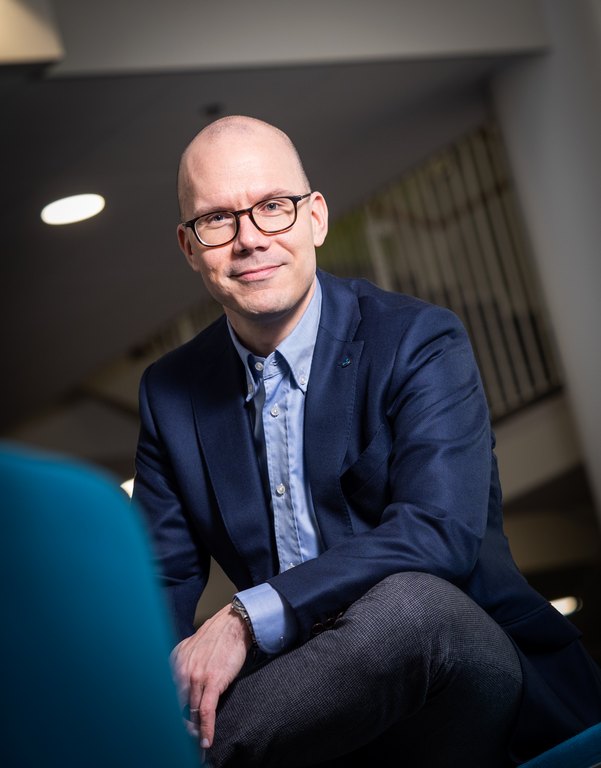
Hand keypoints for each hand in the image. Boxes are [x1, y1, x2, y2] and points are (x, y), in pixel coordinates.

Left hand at [171, 603, 252, 747]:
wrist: (234, 624)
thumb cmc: (215, 636)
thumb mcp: (191, 648)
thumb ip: (182, 665)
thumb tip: (178, 683)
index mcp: (174, 663)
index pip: (168, 696)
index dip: (172, 714)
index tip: (175, 727)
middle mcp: (182, 670)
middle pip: (177, 707)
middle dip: (181, 726)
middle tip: (184, 742)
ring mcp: (197, 677)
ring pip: (191, 713)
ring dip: (194, 733)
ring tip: (196, 748)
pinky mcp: (214, 681)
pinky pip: (206, 711)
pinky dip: (206, 729)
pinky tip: (206, 741)